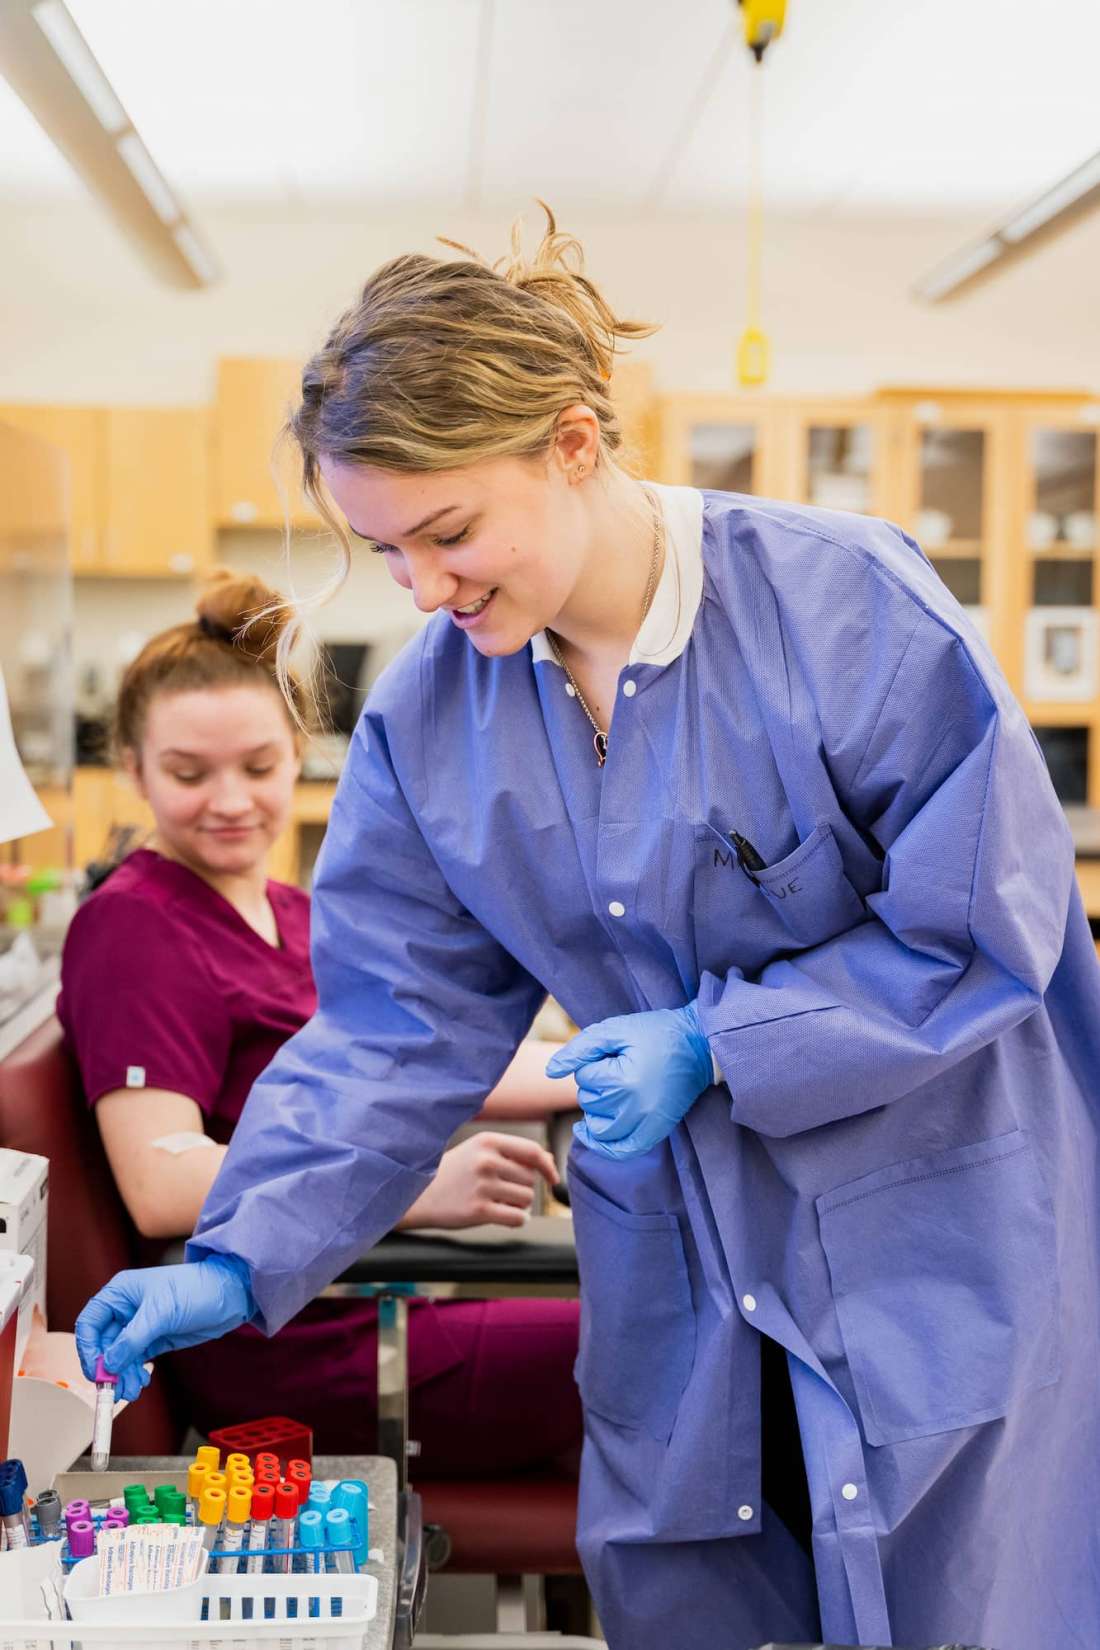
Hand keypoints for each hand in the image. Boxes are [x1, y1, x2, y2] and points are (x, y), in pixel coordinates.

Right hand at [75, 1256, 254, 1402]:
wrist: (229, 1295)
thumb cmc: (196, 1289)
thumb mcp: (162, 1312)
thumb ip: (133, 1339)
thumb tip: (108, 1364)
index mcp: (121, 1293)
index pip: (90, 1323)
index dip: (88, 1348)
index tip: (96, 1372)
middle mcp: (125, 1309)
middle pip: (102, 1345)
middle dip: (107, 1369)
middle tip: (114, 1390)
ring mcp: (139, 1326)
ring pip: (117, 1357)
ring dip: (120, 1376)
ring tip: (132, 1390)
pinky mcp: (153, 1339)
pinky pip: (133, 1361)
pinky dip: (132, 1374)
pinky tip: (140, 1382)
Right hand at [399, 1133, 559, 1229]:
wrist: (418, 1194)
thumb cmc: (454, 1171)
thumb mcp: (479, 1151)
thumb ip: (513, 1153)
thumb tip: (549, 1160)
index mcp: (488, 1141)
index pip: (532, 1151)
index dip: (548, 1166)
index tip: (552, 1178)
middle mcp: (486, 1161)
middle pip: (530, 1179)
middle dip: (522, 1188)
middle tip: (500, 1191)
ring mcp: (482, 1186)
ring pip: (526, 1199)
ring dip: (518, 1204)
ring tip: (496, 1201)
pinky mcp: (478, 1211)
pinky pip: (517, 1218)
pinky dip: (516, 1220)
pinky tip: (502, 1216)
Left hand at [546, 1002, 712, 1159]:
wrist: (698, 1045)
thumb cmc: (655, 1033)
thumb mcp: (614, 1030)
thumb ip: (579, 1049)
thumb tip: (550, 1072)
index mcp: (624, 1082)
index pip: (584, 1077)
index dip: (594, 1061)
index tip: (616, 1052)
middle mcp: (635, 1110)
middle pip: (589, 1103)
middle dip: (595, 1084)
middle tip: (619, 1067)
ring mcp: (647, 1125)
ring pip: (598, 1128)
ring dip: (597, 1110)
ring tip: (614, 1090)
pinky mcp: (656, 1133)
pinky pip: (621, 1151)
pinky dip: (603, 1147)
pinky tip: (590, 1133)